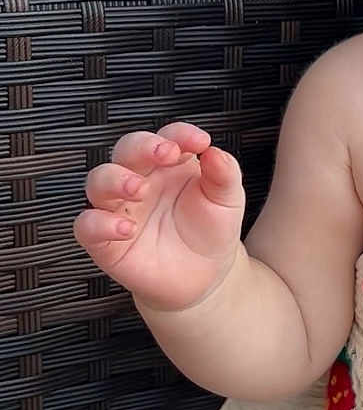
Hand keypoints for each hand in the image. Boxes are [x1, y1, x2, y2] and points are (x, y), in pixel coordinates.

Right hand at [74, 122, 245, 311]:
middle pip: (126, 150)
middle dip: (142, 147)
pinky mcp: (106, 240)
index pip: (167, 137)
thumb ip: (224, 173)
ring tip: (138, 188)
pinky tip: (127, 228)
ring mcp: (121, 208)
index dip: (180, 134)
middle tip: (165, 153)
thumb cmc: (212, 228)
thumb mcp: (227, 199)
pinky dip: (100, 223)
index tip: (200, 142)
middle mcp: (141, 179)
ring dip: (115, 179)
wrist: (205, 275)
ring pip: (98, 181)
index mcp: (170, 164)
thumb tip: (215, 150)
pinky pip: (88, 226)